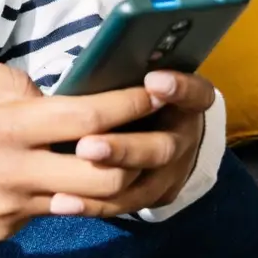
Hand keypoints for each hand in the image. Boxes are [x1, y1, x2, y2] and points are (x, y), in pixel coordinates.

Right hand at [0, 53, 163, 241]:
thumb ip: (7, 77)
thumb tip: (47, 94)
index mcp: (4, 126)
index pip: (85, 118)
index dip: (127, 104)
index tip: (154, 90)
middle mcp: (13, 172)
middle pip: (103, 174)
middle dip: (137, 155)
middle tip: (151, 135)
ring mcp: (9, 208)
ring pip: (82, 200)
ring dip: (106, 179)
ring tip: (115, 155)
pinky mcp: (1, 231)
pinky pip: (46, 211)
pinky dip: (61, 193)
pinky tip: (58, 174)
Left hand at [53, 70, 215, 217]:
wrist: (163, 131)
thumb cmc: (139, 93)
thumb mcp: (141, 75)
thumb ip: (119, 67)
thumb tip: (74, 53)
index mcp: (187, 102)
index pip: (197, 94)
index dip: (180, 89)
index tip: (153, 80)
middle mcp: (184, 139)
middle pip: (161, 148)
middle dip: (124, 148)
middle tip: (87, 146)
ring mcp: (171, 173)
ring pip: (142, 185)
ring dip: (104, 182)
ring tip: (66, 184)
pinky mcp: (153, 197)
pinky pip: (122, 205)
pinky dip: (92, 205)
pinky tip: (61, 201)